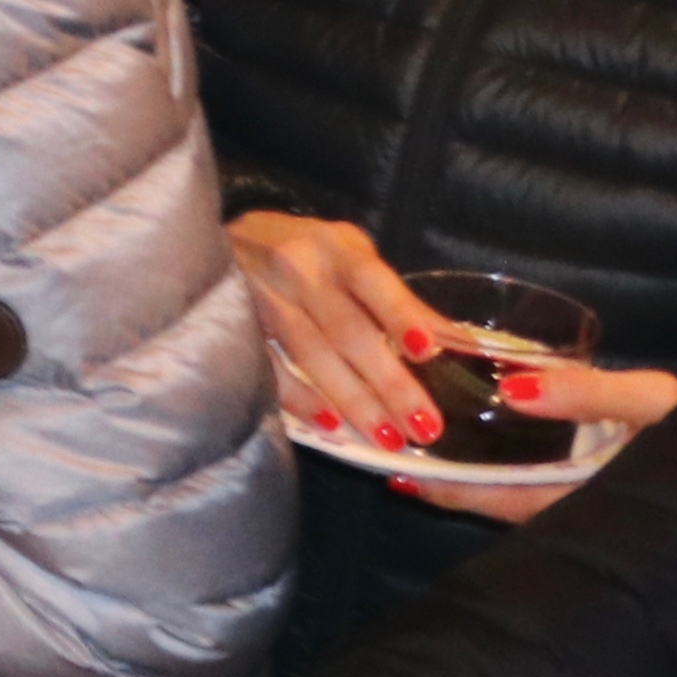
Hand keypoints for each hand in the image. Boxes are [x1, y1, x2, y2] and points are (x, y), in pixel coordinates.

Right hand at [231, 211, 439, 450]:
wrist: (218, 239)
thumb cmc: (302, 251)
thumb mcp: (350, 256)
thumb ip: (396, 298)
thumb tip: (458, 341)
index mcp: (334, 247)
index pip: (372, 282)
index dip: (398, 315)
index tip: (427, 353)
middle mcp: (297, 268)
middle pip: (347, 330)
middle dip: (389, 382)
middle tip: (425, 426)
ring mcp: (260, 296)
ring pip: (312, 354)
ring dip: (353, 400)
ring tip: (388, 437)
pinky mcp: (234, 322)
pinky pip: (269, 367)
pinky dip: (299, 397)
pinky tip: (329, 425)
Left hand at [401, 357, 676, 521]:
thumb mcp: (652, 402)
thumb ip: (586, 394)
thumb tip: (511, 390)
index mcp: (591, 494)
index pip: (506, 499)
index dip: (454, 491)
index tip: (404, 478)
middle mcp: (584, 507)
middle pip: (502, 502)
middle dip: (452, 488)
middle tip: (395, 465)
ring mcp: (592, 502)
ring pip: (518, 496)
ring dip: (473, 480)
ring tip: (421, 456)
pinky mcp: (602, 491)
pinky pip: (540, 486)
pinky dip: (504, 471)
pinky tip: (478, 451)